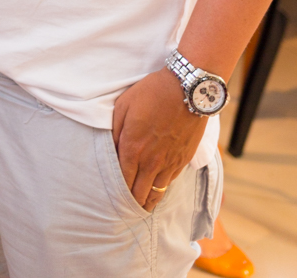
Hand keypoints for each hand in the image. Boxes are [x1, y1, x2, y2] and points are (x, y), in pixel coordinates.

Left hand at [112, 68, 205, 209]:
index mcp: (132, 147)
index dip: (115, 191)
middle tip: (124, 207)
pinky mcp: (182, 160)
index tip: (110, 197)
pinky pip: (170, 184)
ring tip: (140, 207)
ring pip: (156, 194)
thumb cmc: (152, 93)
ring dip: (146, 202)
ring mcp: (168, 163)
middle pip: (138, 193)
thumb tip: (109, 148)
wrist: (186, 89)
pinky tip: (157, 192)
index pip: (121, 180)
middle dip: (130, 202)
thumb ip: (114, 130)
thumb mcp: (123, 105)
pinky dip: (162, 191)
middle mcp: (150, 161)